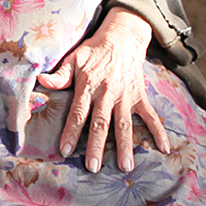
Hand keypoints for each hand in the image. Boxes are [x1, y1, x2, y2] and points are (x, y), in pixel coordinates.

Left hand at [36, 7, 169, 173]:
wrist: (122, 37)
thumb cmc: (93, 51)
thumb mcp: (74, 59)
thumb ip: (60, 75)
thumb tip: (41, 81)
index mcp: (88, 86)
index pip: (78, 113)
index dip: (71, 132)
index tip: (65, 151)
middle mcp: (107, 94)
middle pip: (101, 123)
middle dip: (97, 146)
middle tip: (94, 168)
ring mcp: (125, 96)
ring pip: (125, 124)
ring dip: (125, 146)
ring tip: (126, 167)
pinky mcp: (140, 96)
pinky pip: (151, 116)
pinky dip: (159, 132)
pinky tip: (164, 149)